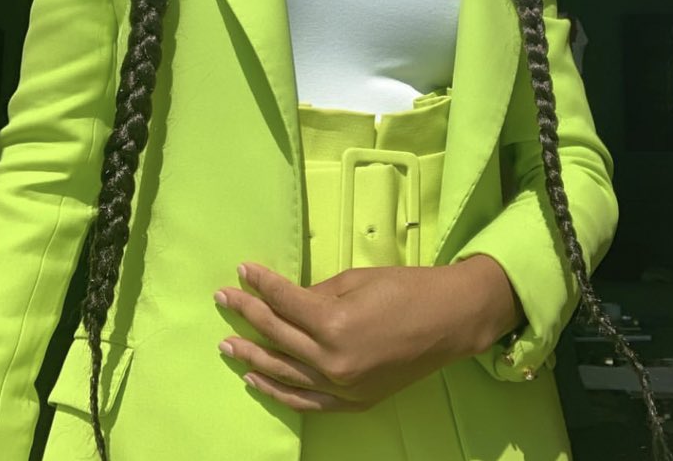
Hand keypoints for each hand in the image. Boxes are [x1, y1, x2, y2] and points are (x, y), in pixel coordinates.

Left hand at [214, 257, 520, 411]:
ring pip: (283, 372)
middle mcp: (331, 360)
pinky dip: (278, 390)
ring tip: (227, 343)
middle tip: (223, 299)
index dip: (260, 284)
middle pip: (277, 336)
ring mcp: (341, 387)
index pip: (284, 301)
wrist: (449, 322)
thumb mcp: (358, 280)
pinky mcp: (352, 402)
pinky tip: (256, 378)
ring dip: (252, 355)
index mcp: (334, 322)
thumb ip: (318, 293)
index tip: (241, 270)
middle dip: (247, 315)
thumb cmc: (407, 289)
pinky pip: (305, 400)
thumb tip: (287, 299)